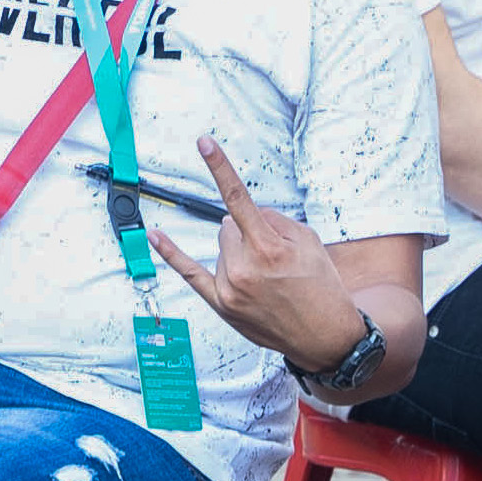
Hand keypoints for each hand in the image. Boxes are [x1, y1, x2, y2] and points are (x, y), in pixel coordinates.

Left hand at [152, 137, 367, 376]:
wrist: (324, 337)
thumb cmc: (322, 288)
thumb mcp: (310, 242)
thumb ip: (276, 220)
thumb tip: (250, 212)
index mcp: (267, 247)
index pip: (238, 197)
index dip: (220, 166)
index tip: (204, 143)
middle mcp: (243, 267)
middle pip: (228, 225)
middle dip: (247, 231)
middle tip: (275, 255)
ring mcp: (228, 288)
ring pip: (221, 248)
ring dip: (238, 253)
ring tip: (269, 279)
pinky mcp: (221, 304)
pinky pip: (190, 273)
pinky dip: (172, 253)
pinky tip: (157, 236)